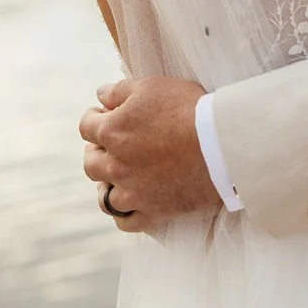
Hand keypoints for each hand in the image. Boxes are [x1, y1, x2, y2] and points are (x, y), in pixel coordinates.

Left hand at [80, 75, 215, 231]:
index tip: (103, 116)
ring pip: (103, 197)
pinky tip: (131, 204)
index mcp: (112, 132)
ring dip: (106, 185)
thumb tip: (100, 95)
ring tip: (115, 178)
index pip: (86, 126)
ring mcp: (132, 193)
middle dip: (97, 151)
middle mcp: (115, 165)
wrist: (221, 145)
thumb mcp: (152, 86)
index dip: (94, 118)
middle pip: (91, 163)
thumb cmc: (188, 109)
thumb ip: (119, 91)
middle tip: (109, 146)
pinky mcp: (153, 212)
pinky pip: (126, 221)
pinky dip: (124, 213)